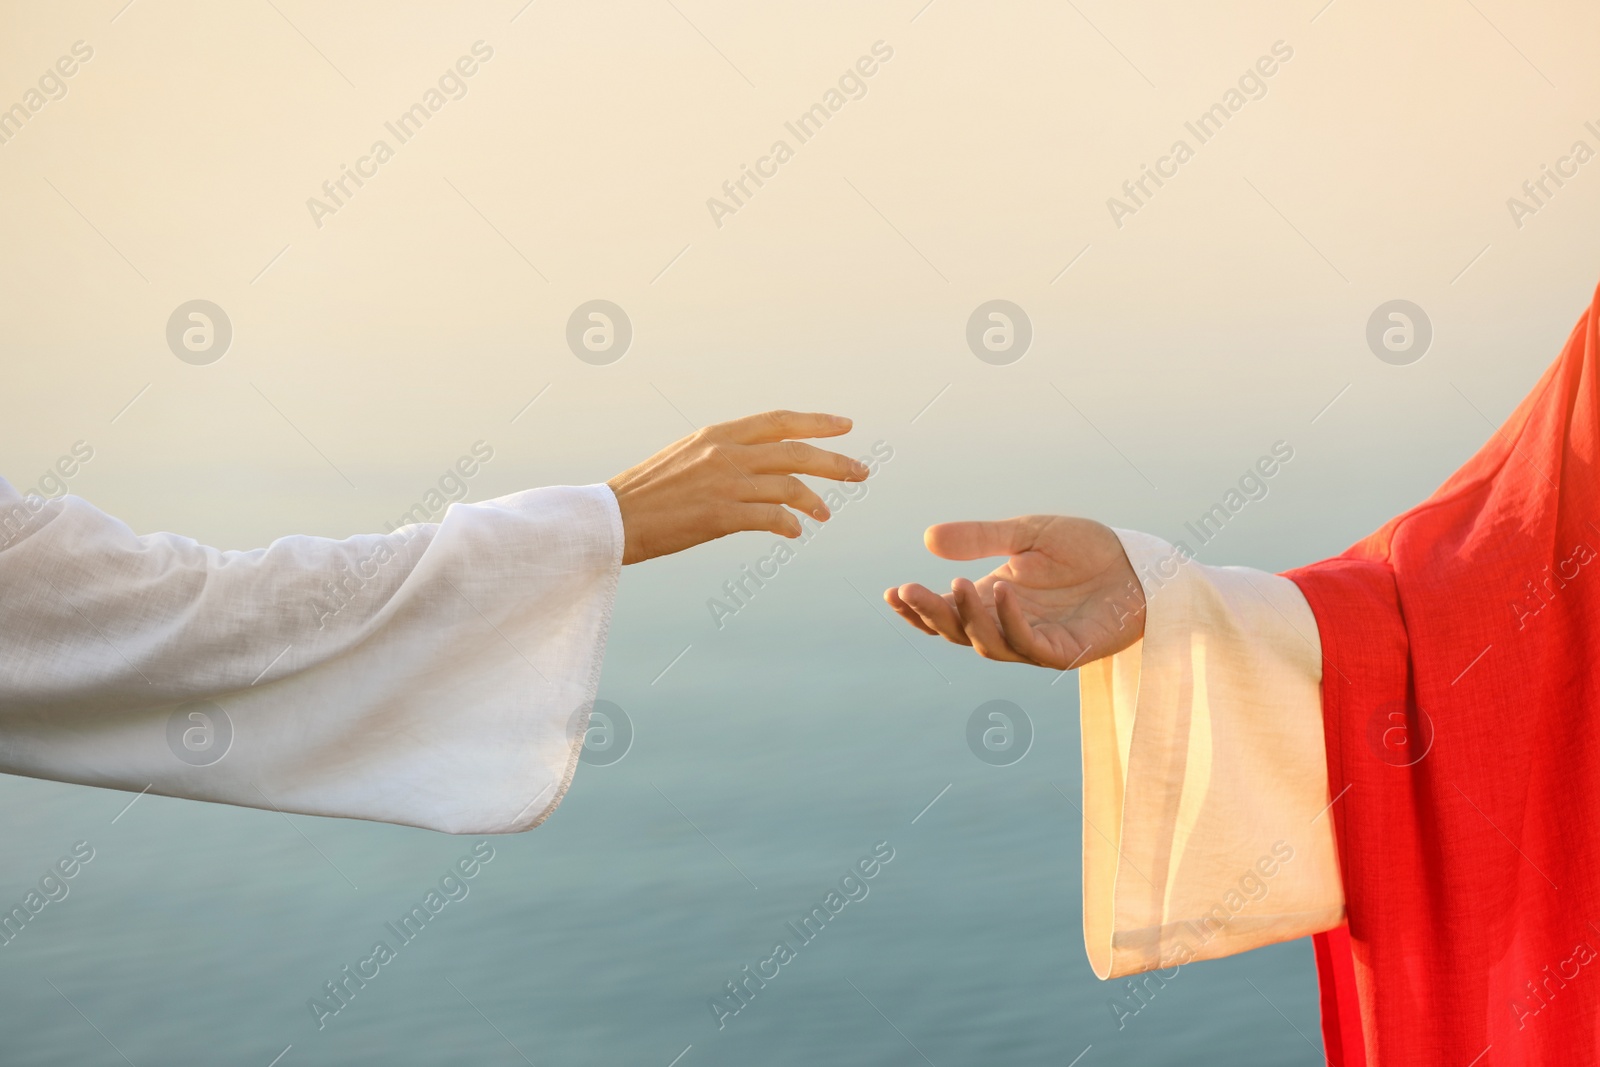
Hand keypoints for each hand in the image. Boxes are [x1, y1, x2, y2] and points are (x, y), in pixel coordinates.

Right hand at [607, 410, 868, 564]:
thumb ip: (723, 455)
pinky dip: (788, 524)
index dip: (816, 421)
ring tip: (825, 513)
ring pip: (790, 484)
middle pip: (796, 451)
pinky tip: (794, 532)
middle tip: (861, 472)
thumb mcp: (685, 458)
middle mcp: (725, 453)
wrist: (612, 519)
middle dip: (834, 461)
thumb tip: (758, 465)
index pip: (779, 421)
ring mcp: (724, 483)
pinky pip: (771, 517)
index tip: (845, 426)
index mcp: (717, 434)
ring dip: (815, 500)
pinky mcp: (720, 515)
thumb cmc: (646, 494)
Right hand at [885, 515, 1144, 669]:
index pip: (948, 616)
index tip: (892, 592)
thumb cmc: (1085, 548)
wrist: (1139, 561)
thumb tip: (927, 538)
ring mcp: (1037, 642)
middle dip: (932, 615)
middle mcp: (1010, 626)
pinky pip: (1030, 644)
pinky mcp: (1066, 651)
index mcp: (994, 600)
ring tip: (958, 585)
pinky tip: (1002, 592)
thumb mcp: (1026, 533)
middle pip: (960, 633)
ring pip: (989, 645)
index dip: (918, 610)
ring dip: (970, 618)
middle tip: (910, 590)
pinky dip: (1011, 621)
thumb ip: (980, 538)